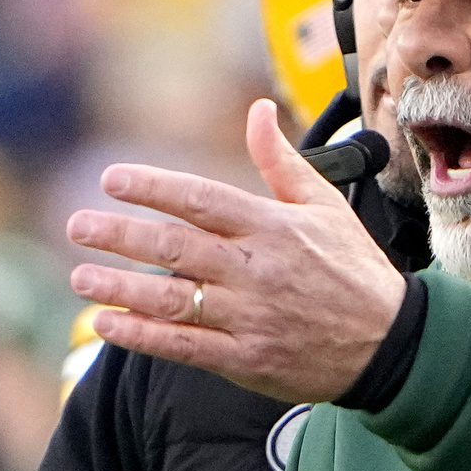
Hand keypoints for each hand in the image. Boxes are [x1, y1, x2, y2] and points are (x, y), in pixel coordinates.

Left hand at [66, 99, 407, 403]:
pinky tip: (108, 325)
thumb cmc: (356, 272)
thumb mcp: (326, 207)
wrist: (391, 345)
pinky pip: (183, 346)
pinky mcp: (247, 358)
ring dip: (119, 287)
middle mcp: (256, 271)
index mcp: (272, 228)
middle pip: (174, 248)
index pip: (200, 200)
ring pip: (171, 299)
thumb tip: (258, 111)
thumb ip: (281, 162)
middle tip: (78, 227)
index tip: (111, 181)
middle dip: (119, 235)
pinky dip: (142, 336)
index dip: (152, 188)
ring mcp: (249, 317)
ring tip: (81, 276)